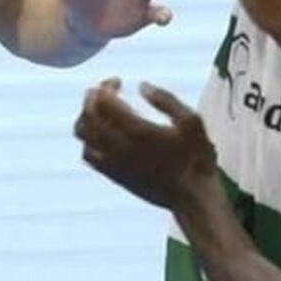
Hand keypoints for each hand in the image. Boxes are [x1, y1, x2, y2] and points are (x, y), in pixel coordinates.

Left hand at [74, 79, 215, 208]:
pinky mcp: (115, 176)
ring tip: (97, 109)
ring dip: (85, 117)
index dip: (106, 87)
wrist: (193, 199)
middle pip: (89, 116)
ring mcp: (115, 163)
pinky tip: (100, 133)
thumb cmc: (196, 158)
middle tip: (102, 90)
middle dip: (91, 97)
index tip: (117, 81)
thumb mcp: (192, 123)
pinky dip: (87, 139)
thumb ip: (166, 100)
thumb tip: (141, 85)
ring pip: (84, 136)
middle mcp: (121, 147)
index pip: (105, 103)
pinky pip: (88, 155)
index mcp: (139, 132)